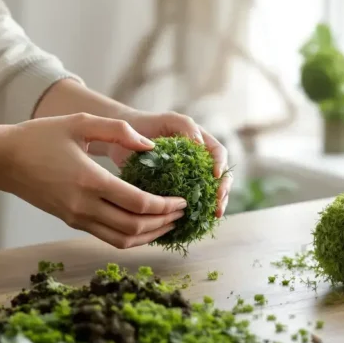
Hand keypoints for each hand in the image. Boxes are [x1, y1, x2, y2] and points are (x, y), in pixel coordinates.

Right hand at [0, 114, 187, 248]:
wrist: (4, 159)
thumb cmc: (41, 136)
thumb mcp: (81, 122)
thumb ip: (119, 131)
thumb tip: (151, 145)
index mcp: (90, 180)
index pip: (138, 203)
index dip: (166, 206)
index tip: (183, 200)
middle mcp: (84, 205)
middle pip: (134, 226)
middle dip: (164, 222)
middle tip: (182, 212)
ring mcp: (77, 217)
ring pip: (122, 239)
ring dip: (150, 234)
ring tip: (169, 222)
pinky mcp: (72, 222)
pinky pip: (108, 238)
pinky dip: (131, 237)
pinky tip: (145, 227)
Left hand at [106, 111, 232, 217]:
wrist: (121, 140)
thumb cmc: (145, 125)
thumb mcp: (168, 120)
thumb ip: (186, 126)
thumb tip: (200, 144)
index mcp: (200, 143)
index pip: (219, 154)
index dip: (221, 165)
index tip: (216, 176)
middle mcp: (198, 162)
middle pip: (220, 178)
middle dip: (223, 192)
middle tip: (219, 205)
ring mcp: (187, 177)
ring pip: (208, 192)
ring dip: (214, 205)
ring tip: (214, 216)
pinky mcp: (174, 191)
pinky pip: (188, 202)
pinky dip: (194, 212)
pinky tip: (194, 222)